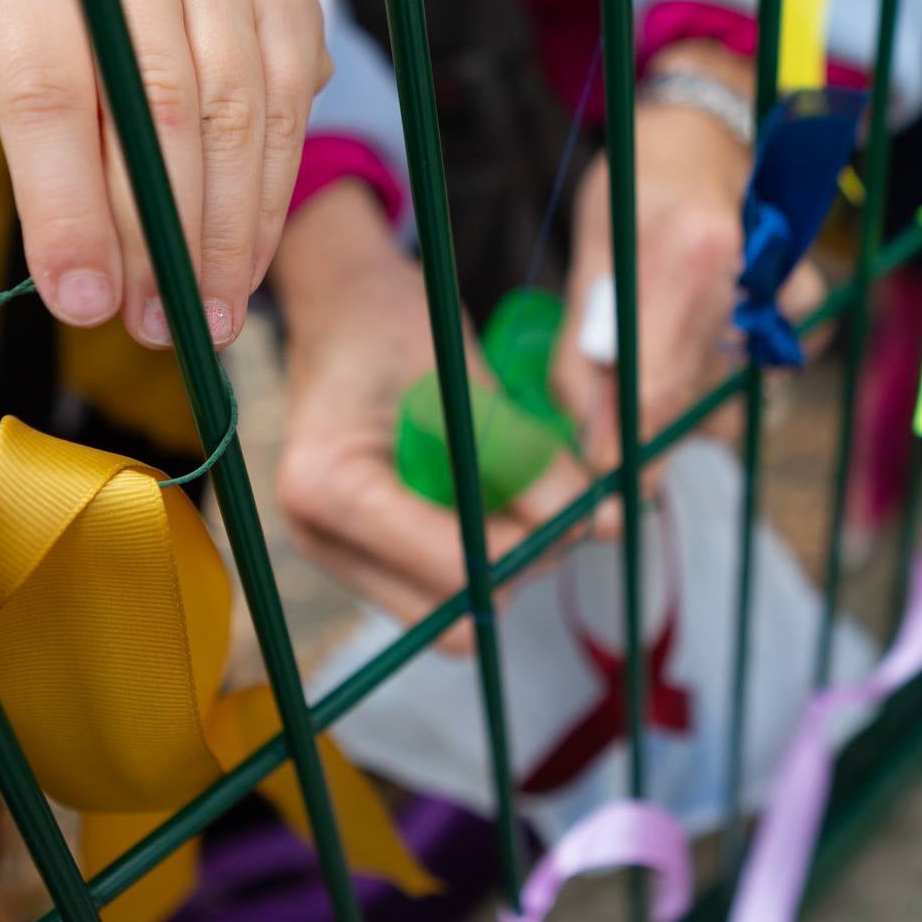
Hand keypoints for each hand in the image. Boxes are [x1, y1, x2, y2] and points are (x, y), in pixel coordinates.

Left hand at [0, 0, 332, 351]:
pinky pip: (286, 121)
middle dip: (156, 239)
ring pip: (232, 120)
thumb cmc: (78, 57)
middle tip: (153, 326)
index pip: (47, 96)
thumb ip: (55, 184)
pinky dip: (265, 209)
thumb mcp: (37, 97)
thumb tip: (90, 296)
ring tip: (201, 318)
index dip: (67, 210)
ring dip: (219, 238)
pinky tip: (241, 270)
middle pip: (152, 110)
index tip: (83, 304)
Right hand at [271, 184, 590, 650]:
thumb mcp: (463, 374)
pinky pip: (444, 589)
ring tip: (525, 487)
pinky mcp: (366, 558)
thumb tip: (600, 519)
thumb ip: (523, 450)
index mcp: (326, 486)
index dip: (529, 542)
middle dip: (517, 564)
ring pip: (454, 613)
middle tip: (557, 500)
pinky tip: (496, 496)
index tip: (578, 501)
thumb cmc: (390, 322)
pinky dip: (485, 553)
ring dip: (505, 561)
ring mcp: (341, 555)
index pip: (452, 565)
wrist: (341, 306)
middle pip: (453, 616)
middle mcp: (321, 537)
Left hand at [551, 44, 831, 508]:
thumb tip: (587, 438)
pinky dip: (737, 375)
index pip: (656, 384)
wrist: (707, 128)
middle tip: (624, 448)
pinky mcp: (808, 299)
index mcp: (682, 253)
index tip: (608, 480)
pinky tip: (714, 338)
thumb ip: (584, 346)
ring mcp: (785, 287)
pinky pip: (771, 373)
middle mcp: (744, 272)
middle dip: (656, 438)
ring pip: (738, 399)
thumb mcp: (591, 252)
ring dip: (696, 410)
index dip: (630, 446)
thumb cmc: (637, 185)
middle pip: (699, 401)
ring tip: (662, 372)